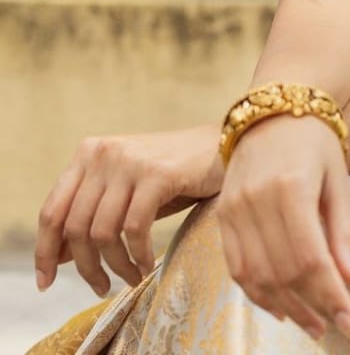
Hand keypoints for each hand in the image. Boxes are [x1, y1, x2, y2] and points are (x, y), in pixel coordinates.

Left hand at [35, 123, 222, 297]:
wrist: (223, 145)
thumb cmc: (173, 172)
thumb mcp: (125, 190)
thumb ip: (91, 215)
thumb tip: (57, 257)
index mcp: (89, 152)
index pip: (52, 210)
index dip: (45, 251)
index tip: (46, 281)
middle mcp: (103, 153)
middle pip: (76, 227)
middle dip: (86, 267)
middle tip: (102, 286)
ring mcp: (130, 162)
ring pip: (103, 232)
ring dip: (115, 266)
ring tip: (130, 277)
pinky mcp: (157, 174)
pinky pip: (134, 229)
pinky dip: (138, 255)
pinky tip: (148, 263)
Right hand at [215, 114, 349, 341]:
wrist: (274, 109)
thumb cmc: (315, 142)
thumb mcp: (338, 179)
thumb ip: (342, 232)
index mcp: (291, 186)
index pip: (310, 258)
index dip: (330, 297)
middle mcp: (256, 199)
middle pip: (281, 272)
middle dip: (310, 307)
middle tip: (332, 328)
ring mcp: (233, 207)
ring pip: (255, 275)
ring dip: (283, 307)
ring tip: (310, 324)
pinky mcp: (222, 213)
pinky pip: (235, 266)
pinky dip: (256, 292)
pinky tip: (278, 306)